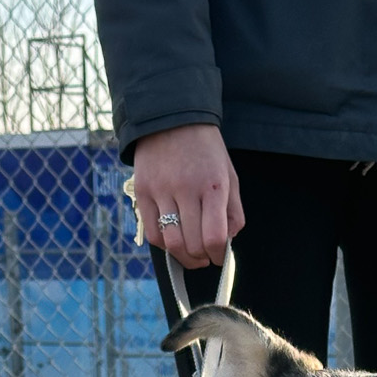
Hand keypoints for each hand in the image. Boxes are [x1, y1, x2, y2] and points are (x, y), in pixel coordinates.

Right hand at [131, 123, 243, 269]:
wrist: (172, 118)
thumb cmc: (206, 151)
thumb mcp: (229, 175)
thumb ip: (233, 211)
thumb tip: (228, 241)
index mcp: (213, 185)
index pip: (214, 236)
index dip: (218, 255)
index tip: (219, 257)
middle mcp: (186, 189)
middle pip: (192, 244)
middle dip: (202, 258)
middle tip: (205, 257)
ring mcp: (162, 190)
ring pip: (171, 243)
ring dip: (183, 257)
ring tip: (191, 255)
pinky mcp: (143, 191)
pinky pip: (152, 232)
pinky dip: (164, 244)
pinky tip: (173, 239)